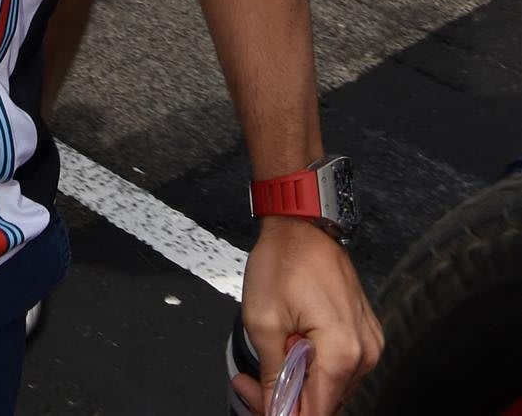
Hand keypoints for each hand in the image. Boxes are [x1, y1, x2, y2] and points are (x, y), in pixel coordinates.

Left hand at [231, 220, 381, 415]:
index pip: (316, 412)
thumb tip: (276, 410)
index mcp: (342, 352)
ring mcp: (367, 343)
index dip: (285, 413)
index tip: (259, 403)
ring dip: (298, 381)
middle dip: (286, 398)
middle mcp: (364, 352)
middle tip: (250, 382)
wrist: (302, 222)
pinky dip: (312, 365)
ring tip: (269, 356)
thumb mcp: (263, 321)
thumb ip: (272, 375)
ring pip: (330, 387)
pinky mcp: (363, 334)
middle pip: (325, 403)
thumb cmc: (284, 258)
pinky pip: (338, 366)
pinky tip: (289, 347)